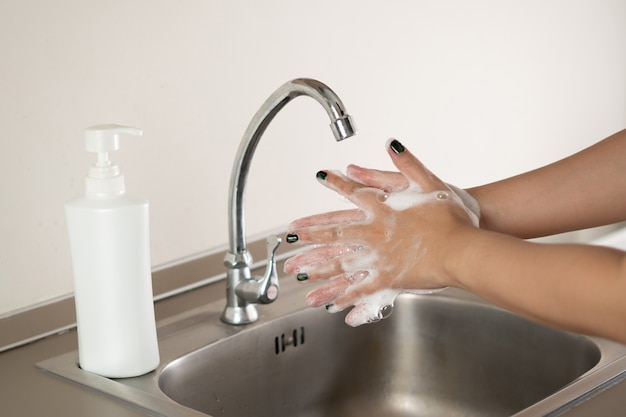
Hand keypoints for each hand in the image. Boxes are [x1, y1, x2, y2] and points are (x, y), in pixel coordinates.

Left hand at [284, 139, 479, 325]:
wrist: (462, 249)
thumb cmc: (450, 218)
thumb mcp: (430, 183)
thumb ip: (407, 163)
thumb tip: (390, 144)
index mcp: (383, 208)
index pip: (354, 191)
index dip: (336, 183)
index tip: (320, 176)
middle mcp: (374, 232)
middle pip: (334, 233)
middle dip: (310, 236)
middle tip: (289, 239)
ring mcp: (377, 257)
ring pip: (340, 264)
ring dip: (317, 269)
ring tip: (298, 274)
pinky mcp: (387, 279)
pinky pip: (360, 289)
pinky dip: (343, 295)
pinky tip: (330, 302)